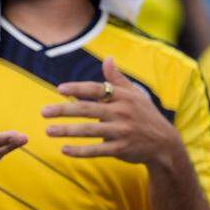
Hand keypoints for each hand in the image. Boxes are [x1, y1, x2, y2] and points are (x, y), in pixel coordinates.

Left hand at [42, 57, 181, 165]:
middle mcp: (122, 113)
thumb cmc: (145, 115)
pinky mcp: (121, 149)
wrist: (165, 144)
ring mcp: (122, 132)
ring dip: (67, 131)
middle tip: (43, 112)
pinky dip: (80, 151)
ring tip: (48, 130)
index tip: (59, 90)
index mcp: (124, 97)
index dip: (78, 89)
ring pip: (89, 130)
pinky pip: (97, 150)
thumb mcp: (135, 95)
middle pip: (88, 110)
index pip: (97, 90)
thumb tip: (108, 58)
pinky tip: (64, 149)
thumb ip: (117, 79)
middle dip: (64, 110)